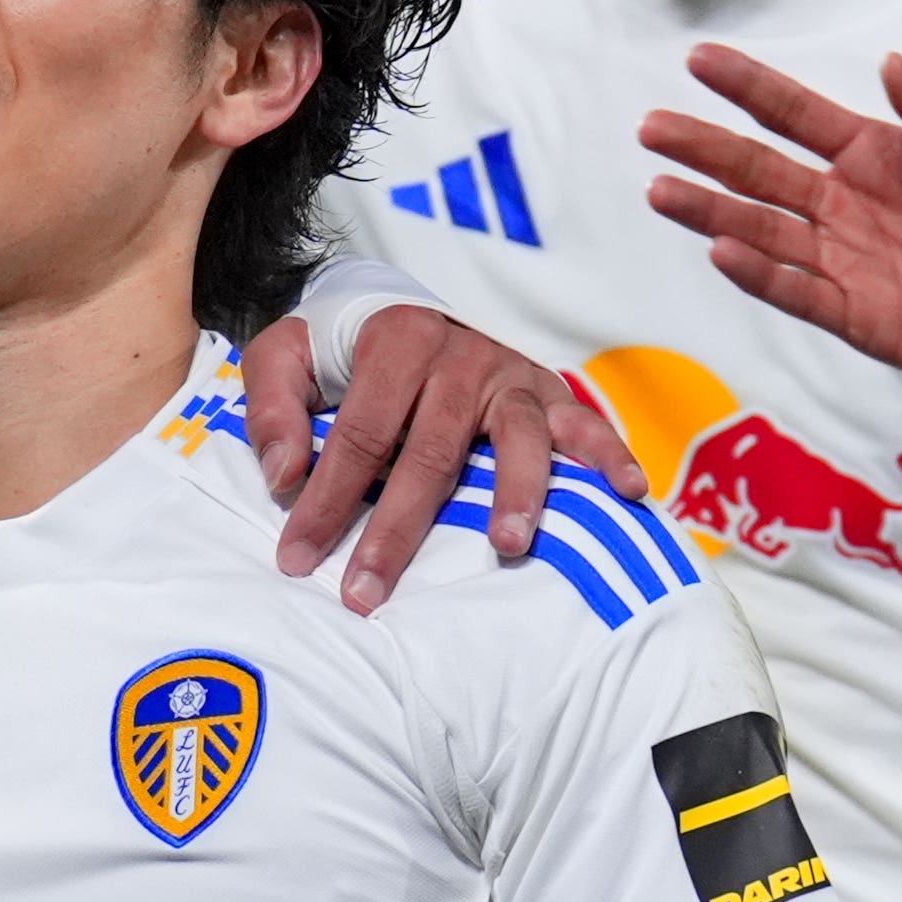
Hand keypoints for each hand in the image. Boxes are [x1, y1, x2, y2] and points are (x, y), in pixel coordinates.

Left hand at [242, 303, 629, 612]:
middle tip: (368, 590)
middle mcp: (459, 354)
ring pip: (517, 438)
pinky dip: (610, 456)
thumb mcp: (287, 354)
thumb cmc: (343, 351)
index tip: (298, 558)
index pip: (358, 434)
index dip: (326, 499)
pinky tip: (630, 492)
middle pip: (429, 452)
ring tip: (507, 545)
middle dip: (397, 529)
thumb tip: (281, 475)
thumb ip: (272, 405)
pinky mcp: (549, 393)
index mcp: (394, 339)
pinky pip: (587, 423)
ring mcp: (510, 375)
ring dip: (517, 491)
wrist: (408, 311)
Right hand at [638, 45, 901, 393]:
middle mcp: (854, 206)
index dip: (752, 89)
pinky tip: (724, 251)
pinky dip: (762, 275)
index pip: (800, 116)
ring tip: (661, 191)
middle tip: (652, 128)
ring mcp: (852, 263)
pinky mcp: (863, 319)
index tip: (700, 59)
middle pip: (763, 173)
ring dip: (713, 214)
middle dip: (707, 151)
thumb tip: (890, 64)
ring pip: (766, 233)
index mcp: (885, 156)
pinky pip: (801, 293)